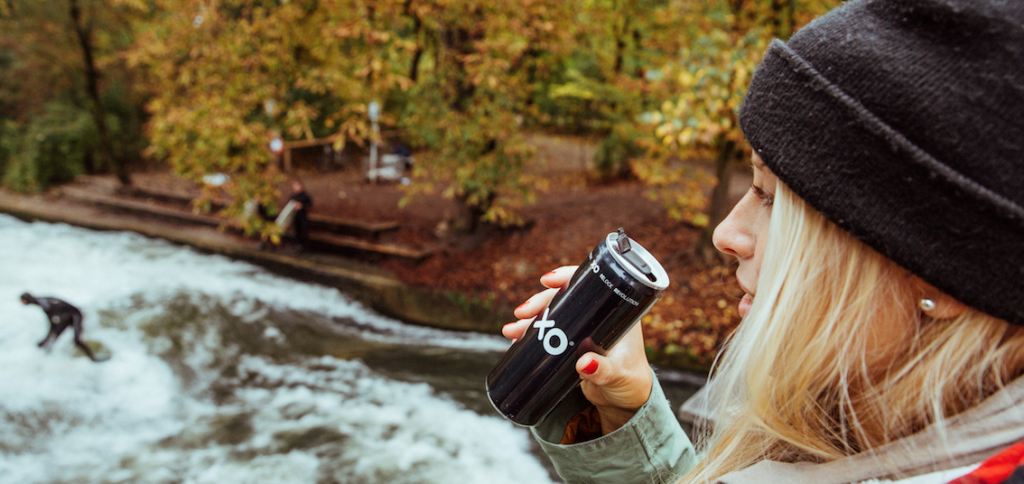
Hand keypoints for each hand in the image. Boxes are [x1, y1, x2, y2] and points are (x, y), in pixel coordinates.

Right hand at [503, 266, 652, 434]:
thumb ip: (604, 371)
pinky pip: (549, 332)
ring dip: (530, 320)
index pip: (590, 284)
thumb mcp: (619, 375)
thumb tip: (585, 364)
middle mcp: (598, 315)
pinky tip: (517, 340)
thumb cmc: (630, 383)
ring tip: (511, 332)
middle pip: (564, 297)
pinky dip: (532, 334)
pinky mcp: (571, 344)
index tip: (547, 280)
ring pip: (553, 314)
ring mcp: (582, 329)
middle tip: (521, 314)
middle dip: (539, 302)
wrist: (624, 401)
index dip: (567, 277)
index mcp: (616, 311)